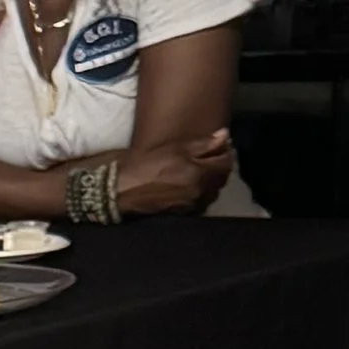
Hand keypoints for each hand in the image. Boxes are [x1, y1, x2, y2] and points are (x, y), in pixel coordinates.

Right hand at [117, 130, 233, 213]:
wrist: (122, 190)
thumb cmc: (145, 164)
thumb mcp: (174, 148)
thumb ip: (202, 144)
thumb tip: (224, 136)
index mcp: (199, 173)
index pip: (226, 163)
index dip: (226, 152)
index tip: (220, 145)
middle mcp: (200, 191)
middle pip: (222, 179)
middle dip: (220, 167)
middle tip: (212, 156)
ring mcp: (192, 204)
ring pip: (213, 191)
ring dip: (212, 181)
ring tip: (202, 171)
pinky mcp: (183, 212)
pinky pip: (201, 201)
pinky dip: (202, 192)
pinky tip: (191, 185)